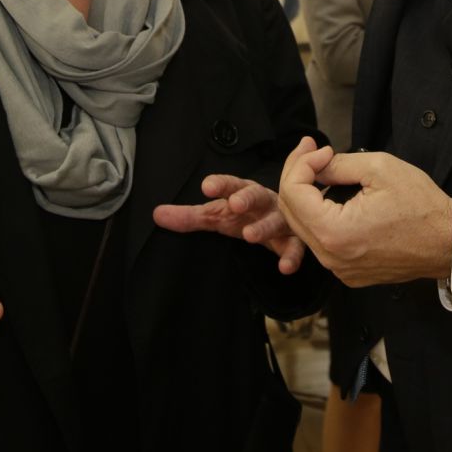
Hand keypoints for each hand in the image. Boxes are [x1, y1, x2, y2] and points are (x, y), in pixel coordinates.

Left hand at [153, 173, 306, 273]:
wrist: (283, 219)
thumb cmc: (245, 215)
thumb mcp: (217, 215)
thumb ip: (189, 217)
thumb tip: (156, 214)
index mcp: (243, 192)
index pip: (230, 185)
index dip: (220, 184)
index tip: (206, 186)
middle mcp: (263, 202)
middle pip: (255, 196)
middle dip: (246, 198)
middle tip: (234, 203)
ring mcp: (281, 219)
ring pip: (275, 221)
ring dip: (264, 227)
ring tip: (250, 237)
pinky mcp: (293, 239)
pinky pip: (295, 247)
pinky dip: (292, 256)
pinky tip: (285, 267)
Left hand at [277, 138, 451, 286]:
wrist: (448, 244)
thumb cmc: (421, 207)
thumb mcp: (380, 169)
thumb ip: (338, 165)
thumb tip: (316, 165)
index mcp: (335, 233)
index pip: (292, 192)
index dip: (301, 162)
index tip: (324, 149)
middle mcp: (331, 257)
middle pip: (290, 210)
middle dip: (298, 174)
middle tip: (314, 151)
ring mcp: (339, 269)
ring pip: (303, 226)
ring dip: (307, 194)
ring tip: (322, 168)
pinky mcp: (348, 272)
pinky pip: (321, 241)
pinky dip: (320, 215)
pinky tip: (333, 196)